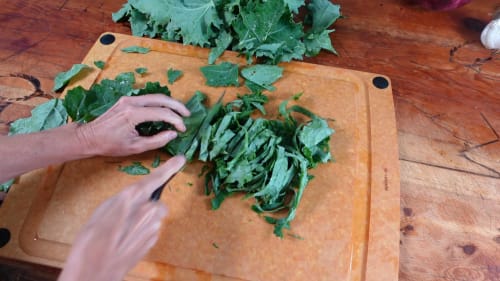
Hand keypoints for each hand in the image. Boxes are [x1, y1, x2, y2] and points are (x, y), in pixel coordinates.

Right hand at [58, 155, 185, 280]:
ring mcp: (153, 226)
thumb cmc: (92, 238)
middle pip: (156, 202)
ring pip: (154, 218)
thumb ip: (124, 200)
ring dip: (143, 222)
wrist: (95, 269)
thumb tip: (133, 198)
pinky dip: (142, 234)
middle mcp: (147, 209)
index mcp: (132, 196)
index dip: (170, 167)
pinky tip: (126, 241)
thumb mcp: (103, 209)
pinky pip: (151, 231)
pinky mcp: (153, 240)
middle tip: (126, 218)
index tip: (181, 159)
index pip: (156, 178)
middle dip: (146, 207)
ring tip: (122, 232)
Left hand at [76, 94, 189, 156]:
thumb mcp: (135, 147)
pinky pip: (147, 98)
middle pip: (161, 99)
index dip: (176, 120)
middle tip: (188, 115)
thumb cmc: (109, 145)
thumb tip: (173, 134)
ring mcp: (128, 99)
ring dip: (169, 103)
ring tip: (180, 112)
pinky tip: (166, 110)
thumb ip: (156, 141)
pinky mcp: (126, 100)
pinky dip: (159, 103)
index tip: (182, 129)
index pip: (162, 112)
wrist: (88, 137)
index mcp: (133, 114)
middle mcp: (131, 102)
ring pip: (155, 96)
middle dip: (177, 106)